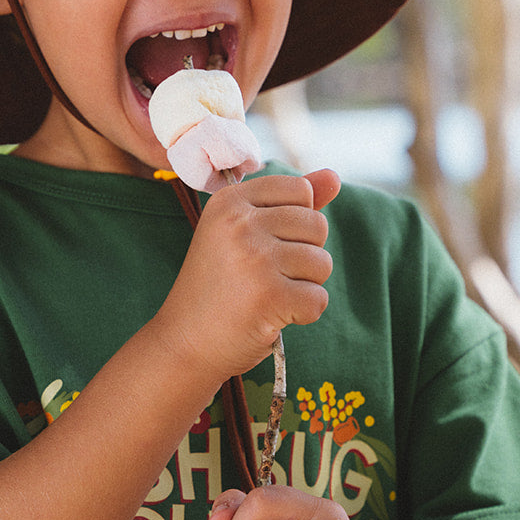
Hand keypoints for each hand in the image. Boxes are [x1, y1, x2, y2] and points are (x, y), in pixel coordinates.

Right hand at [156, 170, 339, 385]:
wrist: (184, 343)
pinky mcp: (270, 296)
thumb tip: (335, 176)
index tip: (262, 247)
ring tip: (267, 297)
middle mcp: (240, 224)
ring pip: (322, 263)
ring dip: (304, 287)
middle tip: (263, 278)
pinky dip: (303, 315)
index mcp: (229, 201)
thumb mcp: (242, 235)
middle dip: (303, 256)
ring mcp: (255, 259)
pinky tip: (272, 317)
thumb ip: (289, 204)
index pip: (300, 190)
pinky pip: (318, 299)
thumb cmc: (218, 289)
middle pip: (317, 225)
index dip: (295, 224)